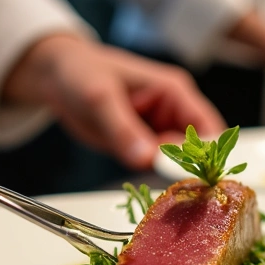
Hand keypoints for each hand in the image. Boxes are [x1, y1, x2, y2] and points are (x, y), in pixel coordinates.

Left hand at [4, 34, 225, 168]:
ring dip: (172, 177)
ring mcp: (157, 131)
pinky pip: (155, 167)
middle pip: (197, 149)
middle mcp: (172, 113)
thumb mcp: (100, 97)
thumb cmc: (81, 72)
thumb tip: (146, 159)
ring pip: (178, 162)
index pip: (207, 126)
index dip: (208, 154)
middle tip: (176, 190)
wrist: (56, 77)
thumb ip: (123, 128)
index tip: (199, 179)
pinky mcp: (141, 146)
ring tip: (165, 193)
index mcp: (174, 92)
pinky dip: (155, 179)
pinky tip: (149, 188)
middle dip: (190, 170)